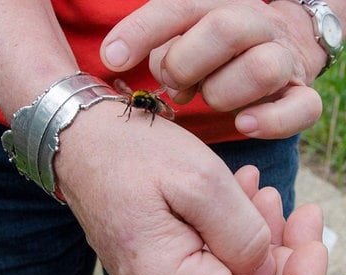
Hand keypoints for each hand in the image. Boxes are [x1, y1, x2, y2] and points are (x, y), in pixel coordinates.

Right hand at [54, 105, 326, 274]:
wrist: (79, 147)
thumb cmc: (130, 154)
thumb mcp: (200, 179)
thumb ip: (246, 235)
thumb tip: (266, 271)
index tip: (312, 237)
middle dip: (282, 260)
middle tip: (287, 207)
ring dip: (258, 247)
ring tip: (258, 195)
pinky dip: (231, 245)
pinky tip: (236, 204)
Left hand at [100, 0, 324, 138]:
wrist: (277, 46)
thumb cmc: (211, 47)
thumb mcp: (179, 36)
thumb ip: (153, 45)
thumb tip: (116, 59)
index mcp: (216, 6)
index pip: (177, 8)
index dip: (141, 33)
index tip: (112, 58)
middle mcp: (254, 25)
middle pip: (225, 29)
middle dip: (186, 63)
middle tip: (173, 82)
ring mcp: (282, 59)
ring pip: (261, 69)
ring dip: (221, 93)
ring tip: (207, 98)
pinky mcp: (301, 94)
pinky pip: (300, 108)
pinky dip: (270, 121)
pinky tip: (243, 124)